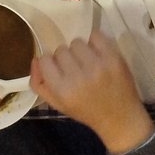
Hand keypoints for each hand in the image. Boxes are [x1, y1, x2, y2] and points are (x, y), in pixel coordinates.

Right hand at [31, 31, 154, 154]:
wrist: (120, 119)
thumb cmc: (86, 111)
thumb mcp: (58, 104)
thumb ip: (39, 84)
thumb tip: (35, 59)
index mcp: (62, 90)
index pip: (45, 60)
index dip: (52, 64)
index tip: (60, 71)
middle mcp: (78, 77)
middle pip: (61, 49)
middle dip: (67, 58)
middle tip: (76, 69)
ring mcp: (97, 65)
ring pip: (77, 42)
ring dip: (80, 51)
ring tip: (88, 62)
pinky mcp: (113, 57)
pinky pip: (96, 36)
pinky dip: (95, 43)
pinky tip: (98, 55)